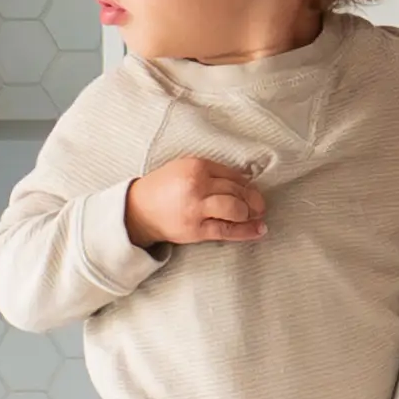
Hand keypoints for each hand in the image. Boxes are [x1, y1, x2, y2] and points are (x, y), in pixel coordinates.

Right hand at [121, 151, 268, 252]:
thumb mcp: (184, 168)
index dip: (247, 184)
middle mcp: (197, 186)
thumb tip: (245, 180)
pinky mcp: (196, 229)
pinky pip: (227, 230)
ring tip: (256, 215)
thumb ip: (211, 172)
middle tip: (260, 205)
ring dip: (250, 213)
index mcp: (196, 167)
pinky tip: (259, 230)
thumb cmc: (163, 188)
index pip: (233, 175)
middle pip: (237, 191)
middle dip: (253, 199)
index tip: (252, 190)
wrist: (138, 210)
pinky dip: (247, 231)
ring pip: (235, 209)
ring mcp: (196, 208)